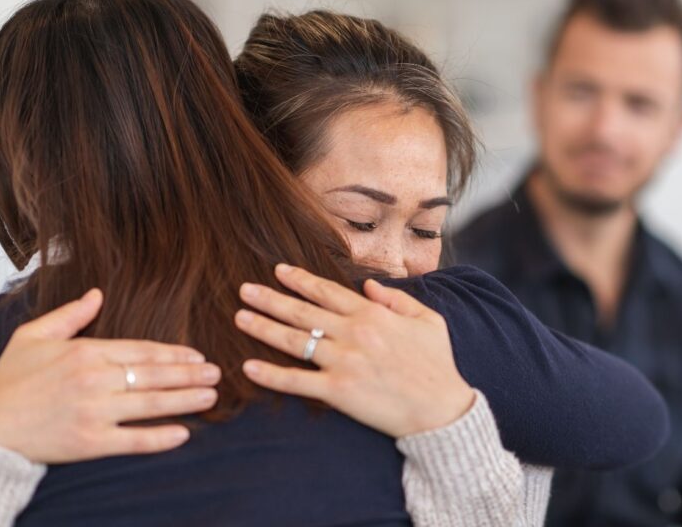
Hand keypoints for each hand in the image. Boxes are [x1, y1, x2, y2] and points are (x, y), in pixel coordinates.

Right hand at [0, 289, 221, 462]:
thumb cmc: (9, 381)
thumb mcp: (32, 336)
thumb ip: (69, 315)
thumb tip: (97, 293)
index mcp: (85, 352)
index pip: (141, 350)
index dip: (174, 353)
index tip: (197, 355)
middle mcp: (94, 380)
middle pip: (154, 375)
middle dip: (190, 374)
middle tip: (217, 373)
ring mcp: (94, 412)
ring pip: (151, 404)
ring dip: (186, 400)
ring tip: (211, 396)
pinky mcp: (90, 442)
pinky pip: (134, 439)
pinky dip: (161, 437)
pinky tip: (184, 432)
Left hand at [235, 264, 474, 437]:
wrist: (441, 410)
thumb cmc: (437, 365)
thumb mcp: (428, 320)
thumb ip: (397, 299)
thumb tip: (369, 285)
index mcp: (372, 315)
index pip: (327, 291)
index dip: (300, 280)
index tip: (278, 271)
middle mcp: (353, 334)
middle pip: (302, 312)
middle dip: (270, 298)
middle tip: (243, 289)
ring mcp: (343, 362)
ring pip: (294, 341)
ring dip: (263, 328)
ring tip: (240, 318)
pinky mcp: (338, 392)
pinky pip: (297, 381)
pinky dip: (271, 375)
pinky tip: (249, 367)